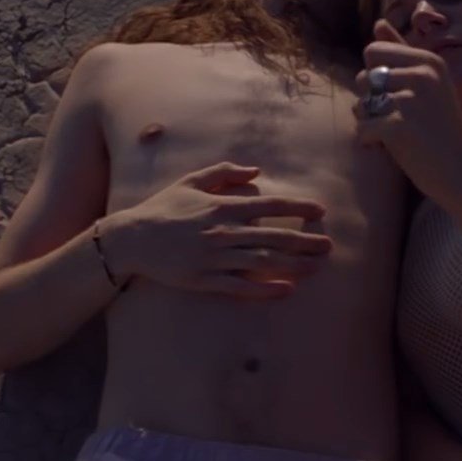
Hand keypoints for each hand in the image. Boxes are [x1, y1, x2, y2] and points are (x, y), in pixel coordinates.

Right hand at [100, 163, 332, 298]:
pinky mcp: (206, 279)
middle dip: (306, 241)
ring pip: (264, 263)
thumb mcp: (191, 181)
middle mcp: (224, 231)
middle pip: (275, 236)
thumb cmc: (163, 207)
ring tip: (317, 267)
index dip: (298, 207)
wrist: (132, 238)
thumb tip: (256, 170)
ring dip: (294, 265)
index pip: (271, 205)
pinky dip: (266, 288)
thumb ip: (224, 173)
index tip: (320, 211)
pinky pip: (242, 286)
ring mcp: (215, 257)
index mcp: (223, 205)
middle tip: (329, 245)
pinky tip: (287, 289)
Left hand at [353, 19, 461, 206]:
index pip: (374, 50)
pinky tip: (390, 148)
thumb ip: (401, 52)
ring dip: (369, 122)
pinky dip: (370, 142)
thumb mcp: (429, 83)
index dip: (376, 76)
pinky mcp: (399, 126)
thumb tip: (378, 22)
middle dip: (370, 101)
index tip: (397, 95)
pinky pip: (362, 128)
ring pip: (360, 103)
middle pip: (363, 76)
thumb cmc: (441, 127)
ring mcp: (411, 100)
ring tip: (394, 134)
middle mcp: (422, 74)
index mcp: (428, 60)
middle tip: (396, 118)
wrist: (461, 171)